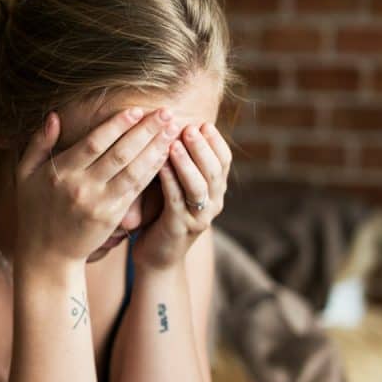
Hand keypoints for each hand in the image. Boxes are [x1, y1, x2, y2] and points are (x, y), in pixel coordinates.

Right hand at [15, 108, 181, 263]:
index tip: (136, 109)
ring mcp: (98, 203)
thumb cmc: (34, 209)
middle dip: (145, 131)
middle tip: (166, 112)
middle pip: (119, 154)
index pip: (93, 143)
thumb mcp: (25, 174)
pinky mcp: (111, 216)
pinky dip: (152, 171)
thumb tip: (54, 116)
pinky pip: (135, 189)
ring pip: (132, 170)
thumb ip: (38, 144)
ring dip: (155, 148)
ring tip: (172, 129)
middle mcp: (80, 187)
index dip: (117, 125)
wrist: (46, 253)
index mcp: (60, 173)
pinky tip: (165, 156)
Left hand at [133, 122, 231, 269]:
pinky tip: (159, 164)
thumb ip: (183, 165)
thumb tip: (178, 126)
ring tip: (175, 142)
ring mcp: (198, 218)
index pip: (224, 161)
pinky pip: (175, 200)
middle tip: (189, 127)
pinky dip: (169, 180)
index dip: (216, 142)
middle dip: (202, 147)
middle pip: (214, 170)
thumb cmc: (164, 215)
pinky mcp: (179, 228)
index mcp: (216, 191)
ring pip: (198, 186)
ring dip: (187, 162)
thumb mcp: (179, 187)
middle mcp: (213, 204)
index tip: (203, 123)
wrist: (158, 258)